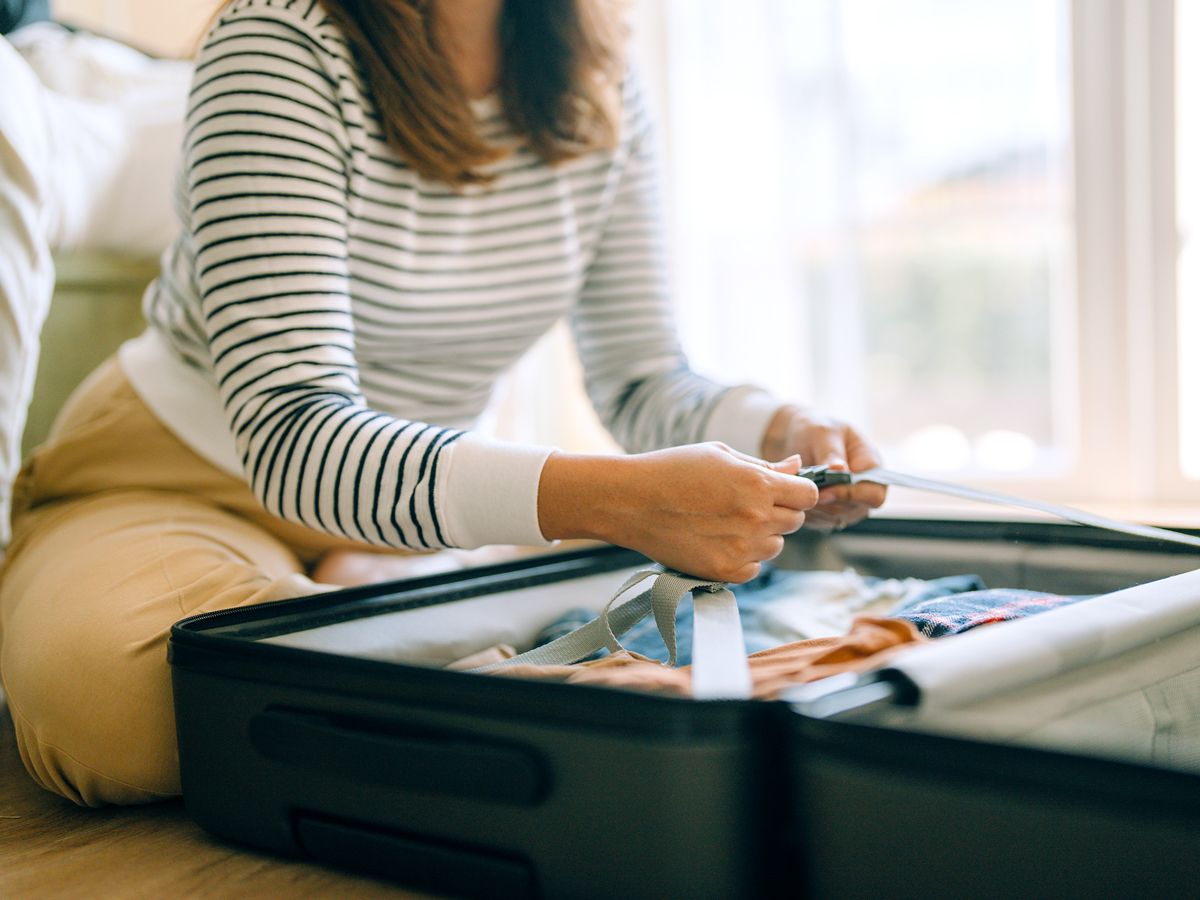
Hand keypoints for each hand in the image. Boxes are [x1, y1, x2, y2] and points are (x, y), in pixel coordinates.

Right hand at [538, 442, 818, 582]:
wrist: (630, 501)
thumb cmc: (673, 469)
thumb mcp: (720, 455)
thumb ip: (764, 466)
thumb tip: (797, 467)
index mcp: (758, 484)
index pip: (809, 495)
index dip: (798, 491)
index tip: (783, 491)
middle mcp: (756, 518)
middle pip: (795, 521)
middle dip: (778, 511)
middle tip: (745, 504)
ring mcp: (741, 548)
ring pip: (776, 546)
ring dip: (761, 536)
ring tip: (727, 521)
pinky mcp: (724, 571)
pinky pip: (754, 568)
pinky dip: (744, 557)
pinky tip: (719, 540)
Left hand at [760, 405, 885, 530]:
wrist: (799, 438)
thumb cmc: (816, 430)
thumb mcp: (823, 432)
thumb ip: (831, 452)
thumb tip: (841, 470)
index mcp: (873, 466)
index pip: (873, 495)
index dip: (850, 496)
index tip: (824, 491)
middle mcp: (866, 488)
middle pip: (853, 509)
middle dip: (826, 501)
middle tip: (802, 488)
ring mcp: (850, 502)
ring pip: (835, 516)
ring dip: (814, 505)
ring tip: (797, 485)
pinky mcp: (832, 512)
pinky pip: (820, 520)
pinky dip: (806, 510)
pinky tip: (795, 493)